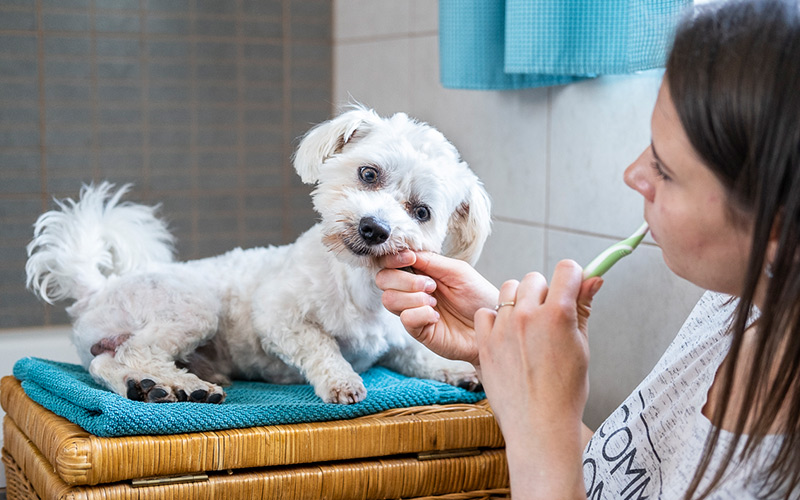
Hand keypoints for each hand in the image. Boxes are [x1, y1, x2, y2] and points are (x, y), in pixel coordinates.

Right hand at [376, 250, 498, 364]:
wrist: (493, 326)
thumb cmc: (479, 297)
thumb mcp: (458, 271)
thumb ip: (431, 261)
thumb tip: (407, 252)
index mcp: (420, 272)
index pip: (390, 262)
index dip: (393, 258)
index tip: (409, 259)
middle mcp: (412, 291)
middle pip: (383, 279)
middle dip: (405, 280)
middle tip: (430, 285)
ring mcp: (413, 311)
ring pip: (389, 299)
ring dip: (413, 297)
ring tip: (434, 302)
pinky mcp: (418, 330)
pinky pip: (405, 318)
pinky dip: (421, 314)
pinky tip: (436, 317)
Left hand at [474, 260, 601, 498]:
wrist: (539, 425)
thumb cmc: (565, 393)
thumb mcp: (582, 347)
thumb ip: (583, 309)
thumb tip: (594, 279)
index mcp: (558, 315)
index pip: (566, 269)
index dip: (573, 276)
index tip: (573, 286)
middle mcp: (528, 315)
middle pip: (535, 278)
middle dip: (544, 291)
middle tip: (549, 315)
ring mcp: (503, 328)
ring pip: (508, 290)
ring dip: (518, 300)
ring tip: (526, 325)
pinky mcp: (484, 342)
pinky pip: (485, 313)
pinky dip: (494, 320)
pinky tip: (505, 337)